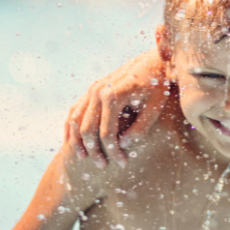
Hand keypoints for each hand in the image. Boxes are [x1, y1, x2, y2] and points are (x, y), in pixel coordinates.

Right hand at [64, 49, 168, 168]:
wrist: (154, 62)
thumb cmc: (158, 86)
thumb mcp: (155, 108)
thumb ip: (140, 128)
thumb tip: (122, 145)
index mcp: (114, 95)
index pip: (107, 133)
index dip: (113, 151)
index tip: (122, 164)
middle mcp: (98, 91)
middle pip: (87, 129)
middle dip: (93, 151)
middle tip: (102, 166)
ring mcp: (92, 89)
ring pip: (75, 120)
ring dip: (77, 142)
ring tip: (85, 159)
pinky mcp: (91, 90)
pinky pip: (74, 111)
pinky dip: (71, 127)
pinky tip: (73, 142)